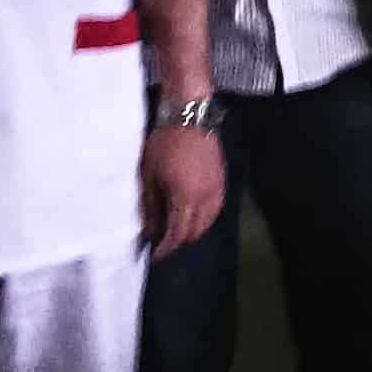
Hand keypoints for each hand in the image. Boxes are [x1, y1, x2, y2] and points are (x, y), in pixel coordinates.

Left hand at [139, 127, 224, 252]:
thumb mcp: (149, 176)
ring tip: (179, 232)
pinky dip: (205, 218)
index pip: (178, 233)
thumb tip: (150, 230)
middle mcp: (205, 197)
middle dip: (180, 241)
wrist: (189, 117)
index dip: (166, 247)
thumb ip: (151, 206)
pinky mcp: (222, 180)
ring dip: (194, 231)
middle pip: (195, 231)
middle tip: (164, 244)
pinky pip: (216, 208)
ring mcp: (217, 188)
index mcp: (185, 197)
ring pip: (209, 221)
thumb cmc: (164, 144)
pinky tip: (195, 216)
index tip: (155, 254)